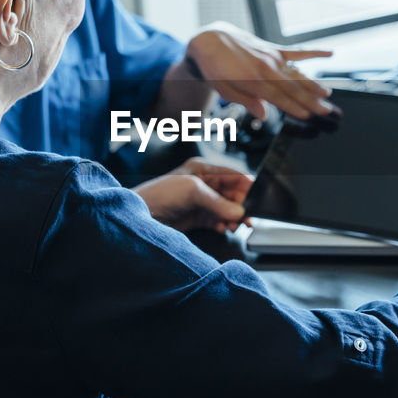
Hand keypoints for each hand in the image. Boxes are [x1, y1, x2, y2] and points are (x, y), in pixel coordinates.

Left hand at [134, 158, 253, 231]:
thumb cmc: (159, 194)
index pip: (233, 175)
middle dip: (242, 205)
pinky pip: (218, 221)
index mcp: (203, 169)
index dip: (246, 186)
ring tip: (236, 225)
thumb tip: (239, 211)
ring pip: (227, 209)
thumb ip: (218, 202)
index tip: (257, 198)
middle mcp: (204, 184)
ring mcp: (201, 202)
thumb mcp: (192, 192)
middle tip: (248, 218)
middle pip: (232, 194)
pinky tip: (224, 228)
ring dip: (234, 217)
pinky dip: (223, 225)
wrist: (139, 216)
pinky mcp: (197, 217)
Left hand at [185, 22, 334, 119]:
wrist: (211, 39)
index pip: (278, 98)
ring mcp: (272, 57)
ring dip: (314, 84)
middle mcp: (266, 68)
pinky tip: (330, 52)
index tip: (308, 116)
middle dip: (311, 101)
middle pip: (293, 88)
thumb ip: (246, 102)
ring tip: (328, 94)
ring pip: (298, 73)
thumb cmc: (215, 68)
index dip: (294, 107)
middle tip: (327, 111)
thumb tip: (263, 116)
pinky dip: (314, 52)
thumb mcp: (224, 90)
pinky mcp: (274, 49)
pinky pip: (297, 51)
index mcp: (253, 81)